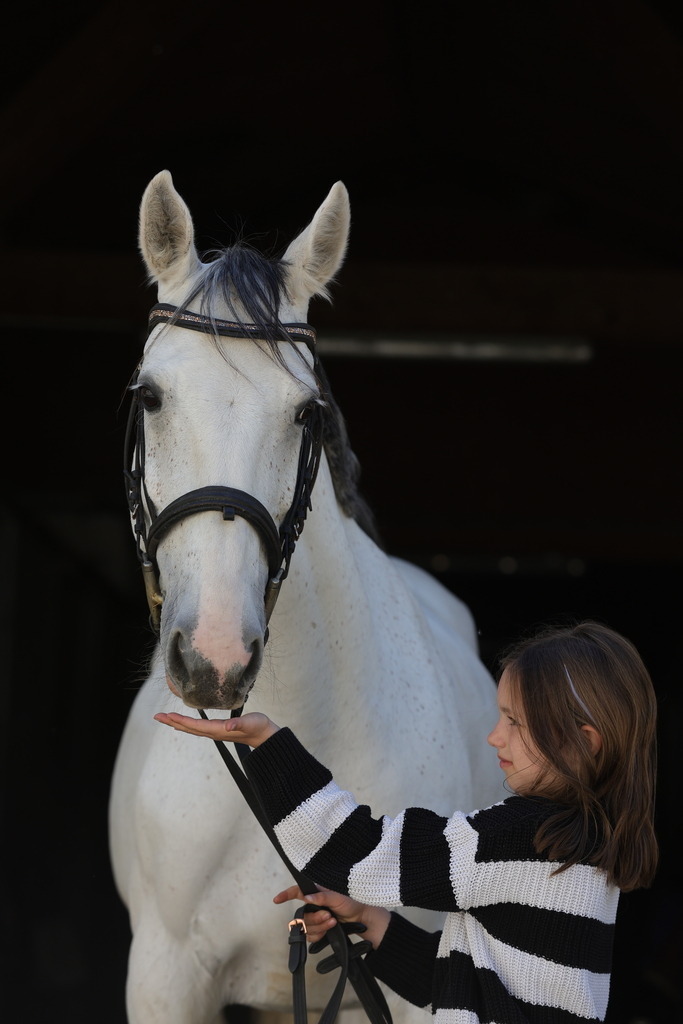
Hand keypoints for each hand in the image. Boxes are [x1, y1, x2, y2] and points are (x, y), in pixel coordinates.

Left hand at [153, 710, 279, 746]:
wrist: (265, 737)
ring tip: (165, 719)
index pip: (195, 725)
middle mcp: (214, 733)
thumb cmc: (259, 727)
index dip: (181, 720)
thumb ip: (239, 723)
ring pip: (192, 729)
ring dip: (177, 723)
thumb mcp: (251, 722)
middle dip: (173, 722)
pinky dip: (187, 725)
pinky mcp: (218, 731)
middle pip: (189, 728)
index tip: (167, 715)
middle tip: (157, 716)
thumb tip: (227, 726)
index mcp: (218, 730)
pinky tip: (183, 724)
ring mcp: (215, 733)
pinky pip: (198, 729)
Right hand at [274, 885, 390, 949]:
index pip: (297, 892)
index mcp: (316, 892)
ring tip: (333, 922)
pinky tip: (329, 930)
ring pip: (306, 927)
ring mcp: (315, 917)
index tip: (276, 900)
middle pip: (302, 915)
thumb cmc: (351, 902)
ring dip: (319, 927)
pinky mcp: (319, 929)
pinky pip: (311, 936)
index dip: (286, 895)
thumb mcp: (338, 897)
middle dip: (315, 918)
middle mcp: (313, 904)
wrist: (362, 918)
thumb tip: (306, 898)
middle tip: (329, 916)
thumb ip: (322, 897)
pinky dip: (319, 934)